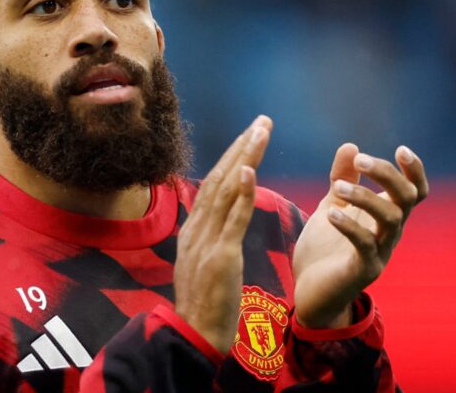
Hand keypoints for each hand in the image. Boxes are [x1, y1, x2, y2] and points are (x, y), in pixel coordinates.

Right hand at [174, 115, 272, 352]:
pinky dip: (241, 193)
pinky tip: (249, 170)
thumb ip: (209, 239)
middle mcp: (196, 230)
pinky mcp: (220, 258)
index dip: (232, 157)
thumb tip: (217, 219)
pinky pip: (232, 220)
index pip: (214, 184)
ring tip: (261, 132)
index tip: (250, 135)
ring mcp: (206, 242)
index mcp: (193, 231)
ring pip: (226, 190)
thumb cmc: (204, 306)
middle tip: (262, 121)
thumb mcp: (202, 265)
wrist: (194, 335)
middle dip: (241, 147)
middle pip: (219, 178)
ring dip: (244, 158)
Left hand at [292, 143, 428, 327]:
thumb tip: (351, 145)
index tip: (401, 149)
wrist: (311, 292)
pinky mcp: (364, 270)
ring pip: (390, 218)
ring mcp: (380, 252)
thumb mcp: (332, 205)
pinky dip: (351, 226)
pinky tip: (332, 214)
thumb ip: (342, 177)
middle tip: (361, 159)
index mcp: (385, 216)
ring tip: (337, 187)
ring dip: (365, 196)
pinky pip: (365, 245)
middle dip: (387, 174)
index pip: (415, 191)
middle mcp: (390, 232)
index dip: (415, 171)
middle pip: (406, 198)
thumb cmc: (325, 248)